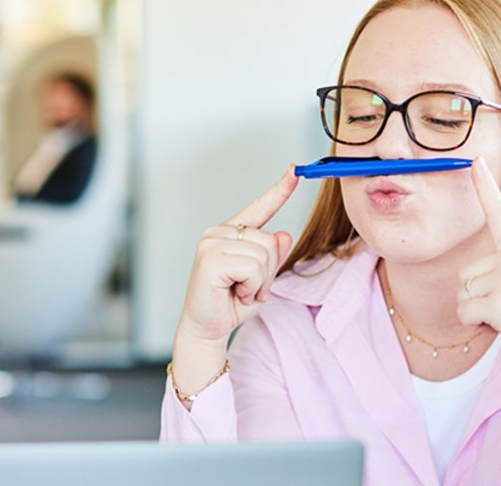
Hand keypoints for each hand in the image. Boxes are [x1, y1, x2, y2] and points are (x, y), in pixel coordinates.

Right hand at [171, 167, 298, 398]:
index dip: (279, 190)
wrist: (205, 330)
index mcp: (230, 232)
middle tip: (247, 289)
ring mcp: (212, 243)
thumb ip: (273, 257)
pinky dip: (252, 286)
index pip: (259, 207)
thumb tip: (284, 234)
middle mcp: (218, 232)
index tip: (295, 170)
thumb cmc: (230, 304)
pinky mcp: (210, 258)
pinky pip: (253, 268)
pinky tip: (235, 293)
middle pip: (271, 240)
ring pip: (265, 255)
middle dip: (268, 272)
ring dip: (260, 282)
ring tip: (239, 291)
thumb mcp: (261, 280)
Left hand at [456, 158, 500, 388]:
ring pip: (462, 293)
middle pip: (465, 272)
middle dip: (480, 294)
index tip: (474, 160)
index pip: (499, 212)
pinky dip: (477, 324)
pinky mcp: (496, 302)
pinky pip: (463, 312)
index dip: (484, 186)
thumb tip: (474, 273)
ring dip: (479, 309)